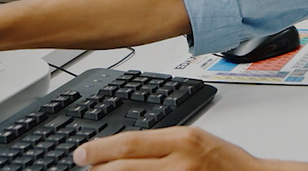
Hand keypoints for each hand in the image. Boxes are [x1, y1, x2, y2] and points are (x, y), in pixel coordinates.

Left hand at [74, 127, 260, 169]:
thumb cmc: (225, 162)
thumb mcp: (196, 139)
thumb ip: (163, 143)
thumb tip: (126, 148)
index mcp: (183, 139)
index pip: (130, 143)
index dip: (100, 149)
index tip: (82, 153)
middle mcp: (179, 162)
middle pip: (124, 167)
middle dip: (98, 168)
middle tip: (83, 166)